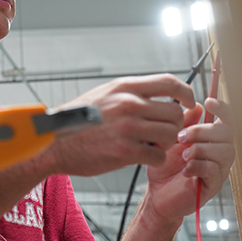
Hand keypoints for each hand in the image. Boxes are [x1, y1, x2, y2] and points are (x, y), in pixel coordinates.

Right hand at [42, 75, 194, 176]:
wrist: (52, 143)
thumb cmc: (79, 120)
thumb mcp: (106, 95)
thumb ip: (134, 93)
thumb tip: (164, 95)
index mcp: (125, 87)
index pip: (170, 82)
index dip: (186, 93)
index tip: (189, 103)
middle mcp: (128, 104)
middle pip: (174, 113)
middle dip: (173, 125)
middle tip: (162, 133)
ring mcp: (127, 127)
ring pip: (170, 134)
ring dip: (165, 143)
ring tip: (151, 144)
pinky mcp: (124, 151)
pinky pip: (158, 155)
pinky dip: (155, 158)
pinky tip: (143, 157)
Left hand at [142, 99, 234, 220]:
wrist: (157, 195)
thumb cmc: (165, 168)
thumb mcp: (170, 140)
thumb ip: (184, 124)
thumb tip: (196, 107)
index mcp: (212, 139)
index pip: (227, 119)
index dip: (222, 108)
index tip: (209, 102)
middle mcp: (220, 152)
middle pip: (227, 133)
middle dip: (203, 131)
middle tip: (181, 137)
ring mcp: (219, 169)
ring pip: (224, 151)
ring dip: (201, 149)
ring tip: (183, 155)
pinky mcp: (214, 185)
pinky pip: (214, 170)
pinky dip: (198, 166)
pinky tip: (185, 169)